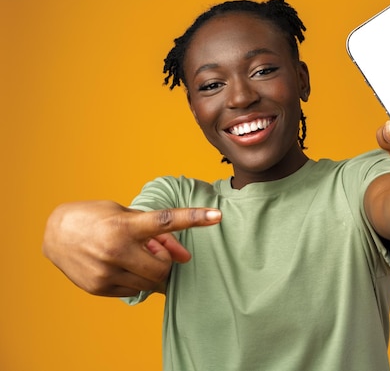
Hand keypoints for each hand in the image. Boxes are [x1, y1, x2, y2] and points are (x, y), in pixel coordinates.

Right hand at [42, 200, 221, 296]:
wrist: (55, 233)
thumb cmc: (98, 218)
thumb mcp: (128, 216)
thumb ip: (160, 236)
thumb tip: (185, 257)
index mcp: (125, 225)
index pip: (166, 221)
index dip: (194, 218)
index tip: (217, 216)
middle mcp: (115, 250)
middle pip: (162, 268)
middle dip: (165, 263)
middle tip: (155, 252)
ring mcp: (106, 272)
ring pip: (150, 283)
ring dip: (150, 272)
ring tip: (134, 257)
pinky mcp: (99, 288)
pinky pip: (134, 291)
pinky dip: (135, 280)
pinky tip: (120, 266)